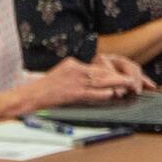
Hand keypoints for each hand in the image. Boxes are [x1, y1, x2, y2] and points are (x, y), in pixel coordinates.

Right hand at [0, 53, 154, 117]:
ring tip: (130, 86)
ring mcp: (73, 80)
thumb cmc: (43, 92)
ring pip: (100, 80)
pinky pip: (91, 92)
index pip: (98, 68)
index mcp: (73, 64)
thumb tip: (98, 83)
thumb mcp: (61, 78)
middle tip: (134, 80)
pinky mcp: (71, 92)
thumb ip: (78, 78)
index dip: (113, 73)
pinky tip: (113, 94)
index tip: (125, 77)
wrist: (27, 97)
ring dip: (116, 83)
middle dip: (119, 76)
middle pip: (102, 72)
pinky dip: (103, 93)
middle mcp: (74, 69)